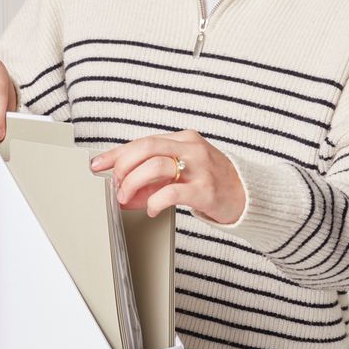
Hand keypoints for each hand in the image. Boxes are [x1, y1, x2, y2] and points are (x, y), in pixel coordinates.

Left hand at [89, 130, 246, 222]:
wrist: (250, 197)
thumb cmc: (213, 183)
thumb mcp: (183, 173)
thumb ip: (154, 179)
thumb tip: (123, 190)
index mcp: (184, 139)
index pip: (142, 141)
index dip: (116, 153)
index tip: (98, 164)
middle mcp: (191, 148)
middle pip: (146, 147)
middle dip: (123, 167)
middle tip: (117, 186)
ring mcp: (200, 167)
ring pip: (155, 166)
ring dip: (134, 184)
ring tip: (129, 199)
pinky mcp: (205, 189)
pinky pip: (171, 192)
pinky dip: (154, 201)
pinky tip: (152, 209)